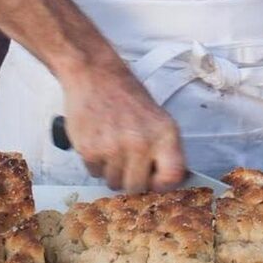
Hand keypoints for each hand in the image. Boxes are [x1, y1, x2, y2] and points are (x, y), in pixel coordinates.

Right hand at [62, 59, 186, 193]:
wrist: (95, 75)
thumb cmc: (126, 96)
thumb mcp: (157, 118)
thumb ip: (164, 149)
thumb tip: (170, 181)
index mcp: (164, 133)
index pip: (172, 177)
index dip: (161, 184)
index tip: (153, 180)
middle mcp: (142, 142)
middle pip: (137, 187)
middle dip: (130, 178)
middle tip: (126, 159)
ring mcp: (114, 147)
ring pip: (114, 183)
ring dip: (111, 170)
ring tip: (110, 145)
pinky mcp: (91, 150)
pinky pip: (94, 174)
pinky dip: (95, 162)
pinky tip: (98, 141)